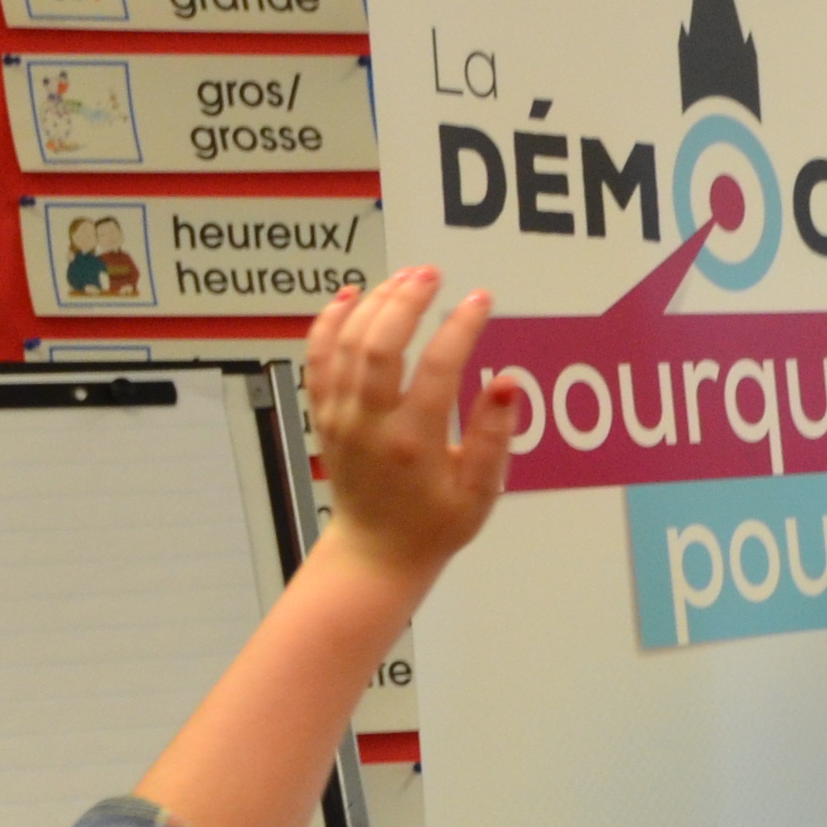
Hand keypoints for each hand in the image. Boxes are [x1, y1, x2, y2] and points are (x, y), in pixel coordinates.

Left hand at [308, 266, 521, 583]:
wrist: (376, 552)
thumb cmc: (433, 525)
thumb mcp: (480, 492)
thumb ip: (494, 435)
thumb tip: (508, 382)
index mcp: (413, 443)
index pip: (437, 367)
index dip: (461, 327)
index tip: (481, 300)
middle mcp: (369, 424)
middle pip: (380, 344)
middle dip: (407, 300)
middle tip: (433, 274)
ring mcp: (340, 417)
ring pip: (346, 343)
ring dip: (375, 302)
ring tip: (405, 277)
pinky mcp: (324, 415)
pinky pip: (317, 358)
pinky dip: (329, 322)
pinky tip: (351, 295)